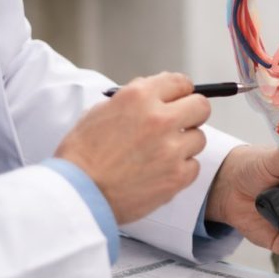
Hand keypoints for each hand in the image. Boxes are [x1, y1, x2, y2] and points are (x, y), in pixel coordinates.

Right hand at [56, 73, 209, 224]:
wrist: (77, 194)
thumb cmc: (82, 154)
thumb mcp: (100, 112)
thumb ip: (134, 100)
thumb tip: (158, 95)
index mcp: (139, 97)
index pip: (180, 82)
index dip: (179, 92)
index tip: (178, 99)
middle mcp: (159, 119)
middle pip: (201, 106)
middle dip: (191, 114)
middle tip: (179, 124)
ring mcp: (171, 149)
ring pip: (199, 138)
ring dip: (184, 144)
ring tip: (160, 154)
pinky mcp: (177, 176)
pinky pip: (194, 166)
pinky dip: (180, 169)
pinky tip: (159, 172)